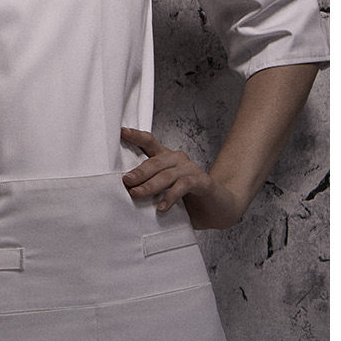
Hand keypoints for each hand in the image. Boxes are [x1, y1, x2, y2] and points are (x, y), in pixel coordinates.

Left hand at [120, 127, 243, 229]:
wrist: (219, 208)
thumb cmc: (189, 200)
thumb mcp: (165, 194)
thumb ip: (149, 190)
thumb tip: (125, 193)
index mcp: (166, 158)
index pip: (149, 142)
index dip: (135, 136)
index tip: (121, 131)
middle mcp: (178, 160)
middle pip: (155, 161)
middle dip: (139, 172)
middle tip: (126, 181)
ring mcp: (191, 169)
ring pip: (166, 174)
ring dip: (150, 185)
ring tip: (137, 194)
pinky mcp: (202, 182)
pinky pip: (184, 185)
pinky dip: (171, 195)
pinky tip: (162, 207)